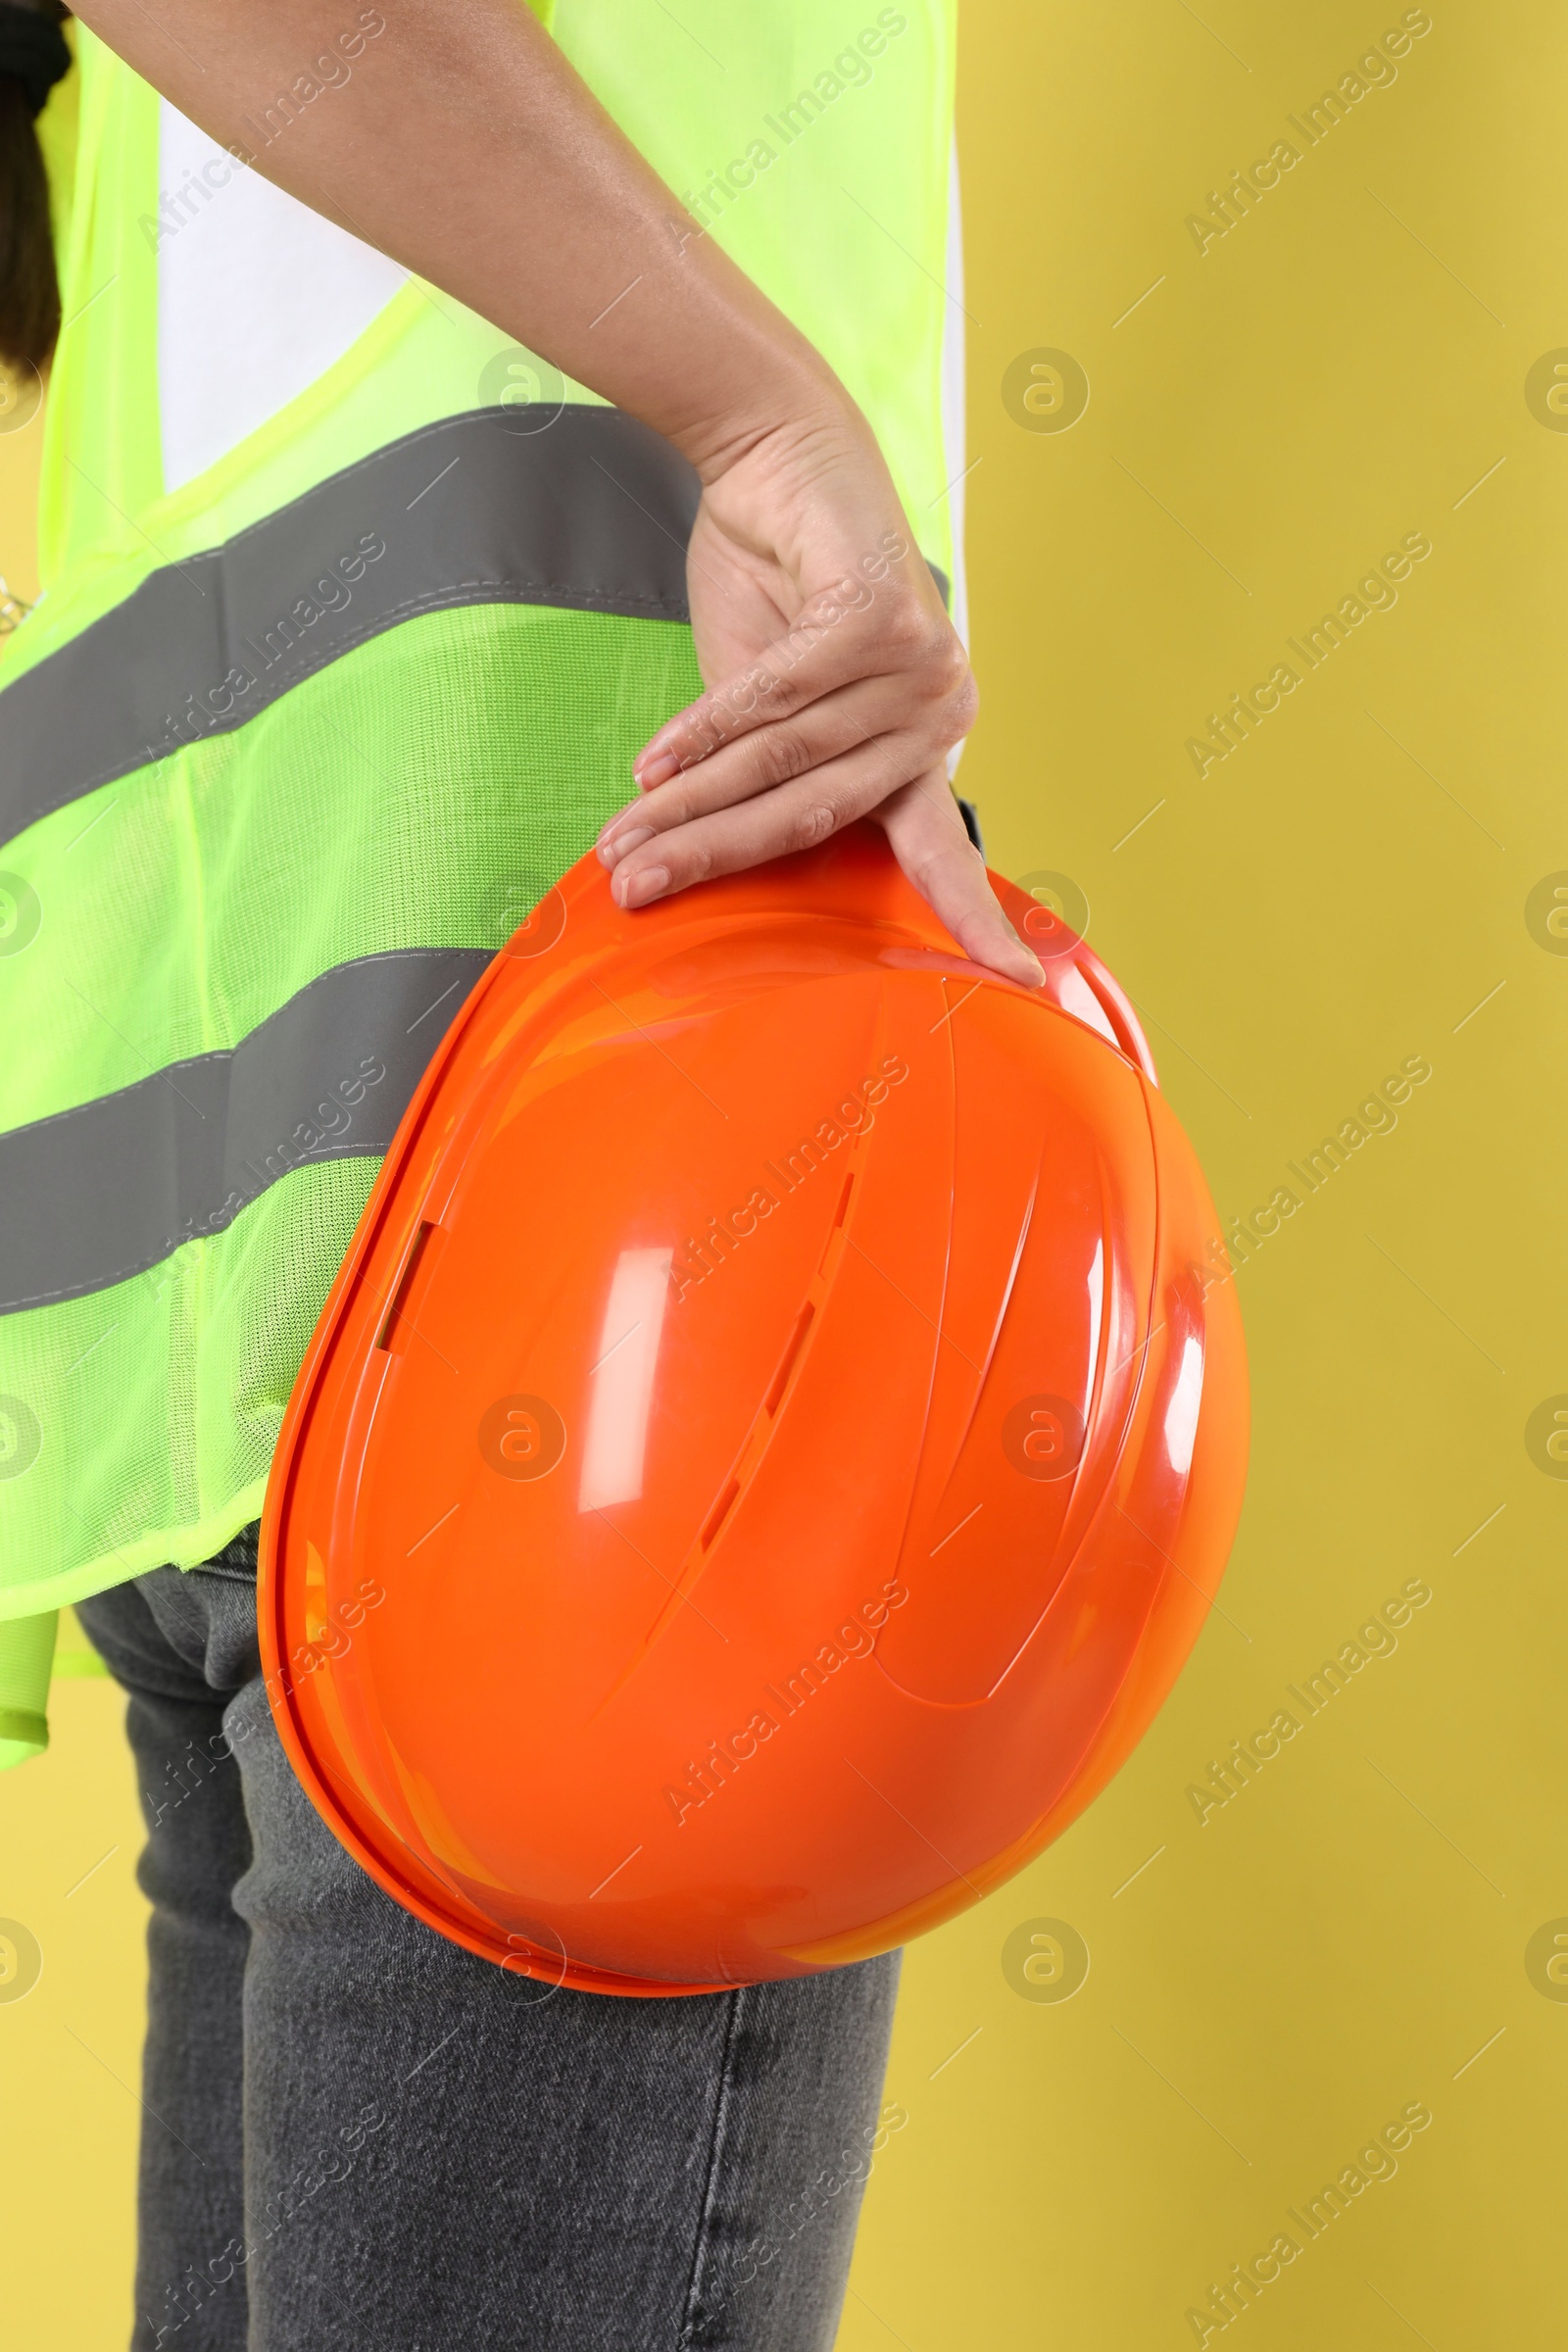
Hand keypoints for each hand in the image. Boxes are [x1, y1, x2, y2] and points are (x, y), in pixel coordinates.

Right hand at [596, 404, 1043, 989]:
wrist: (780, 451)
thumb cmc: (777, 582)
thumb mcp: (773, 703)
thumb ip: (771, 775)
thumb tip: (706, 863)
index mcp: (925, 743)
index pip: (944, 849)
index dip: (973, 919)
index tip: (1023, 986)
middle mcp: (938, 708)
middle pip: (815, 809)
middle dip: (717, 854)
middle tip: (637, 890)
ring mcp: (919, 664)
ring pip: (782, 758)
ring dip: (689, 803)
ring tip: (621, 840)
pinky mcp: (879, 621)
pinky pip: (773, 697)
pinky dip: (703, 730)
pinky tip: (650, 764)